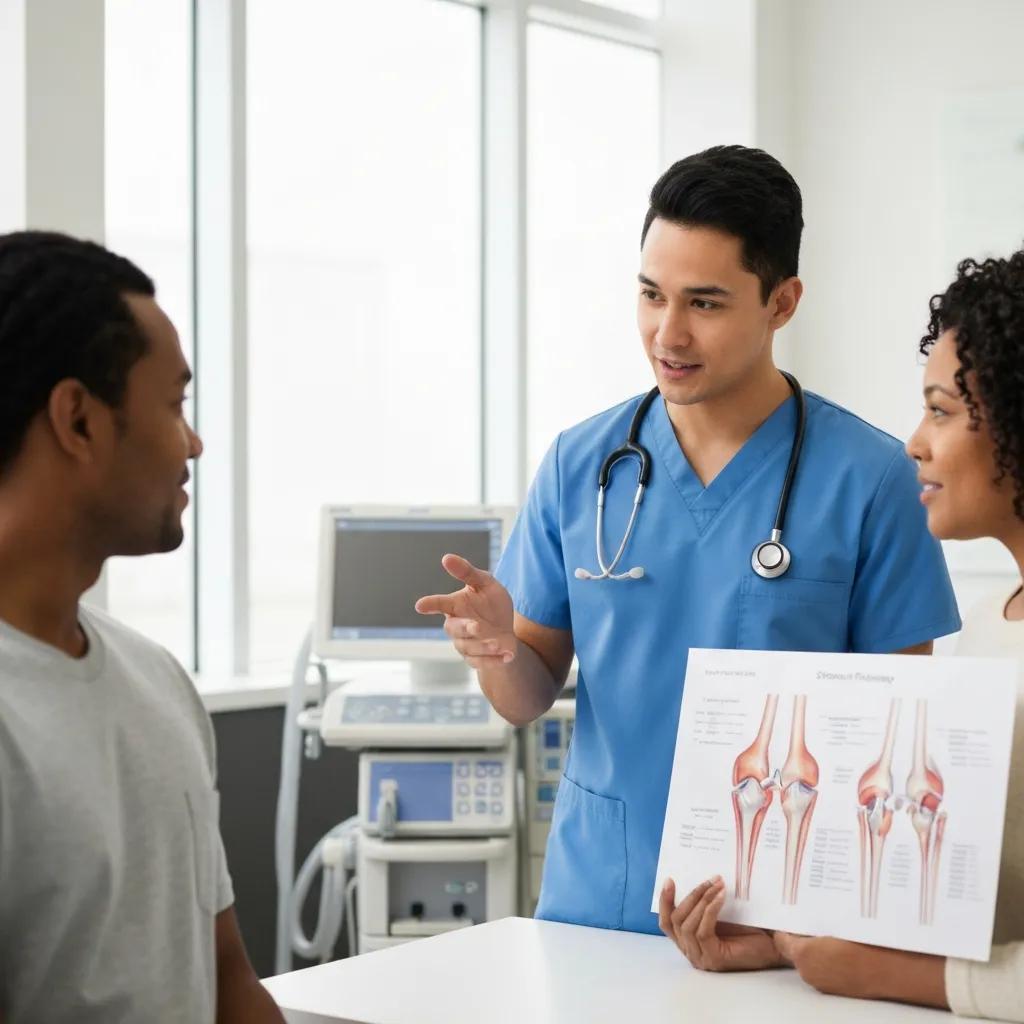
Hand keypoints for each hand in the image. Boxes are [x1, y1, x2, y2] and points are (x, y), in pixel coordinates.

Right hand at [414, 553, 516, 668]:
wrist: (507, 632)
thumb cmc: (492, 604)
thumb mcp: (486, 583)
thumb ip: (468, 572)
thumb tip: (446, 558)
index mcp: (456, 605)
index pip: (440, 603)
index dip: (430, 604)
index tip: (420, 605)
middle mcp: (457, 625)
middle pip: (454, 628)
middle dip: (466, 628)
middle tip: (477, 626)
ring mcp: (464, 644)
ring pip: (469, 647)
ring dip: (484, 646)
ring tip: (500, 643)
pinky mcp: (475, 659)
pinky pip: (481, 662)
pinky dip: (494, 660)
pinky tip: (508, 655)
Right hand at [659, 876, 782, 971]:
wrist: (773, 944)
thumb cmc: (749, 929)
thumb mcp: (719, 913)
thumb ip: (703, 904)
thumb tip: (693, 877)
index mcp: (689, 941)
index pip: (667, 923)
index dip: (665, 901)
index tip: (670, 880)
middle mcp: (691, 951)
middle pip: (676, 921)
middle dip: (691, 895)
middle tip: (708, 880)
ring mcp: (701, 957)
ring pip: (688, 925)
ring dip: (701, 900)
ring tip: (717, 885)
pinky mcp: (713, 958)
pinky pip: (702, 931)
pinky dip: (710, 910)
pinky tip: (721, 897)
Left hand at [773, 933, 948, 1007]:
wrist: (890, 971)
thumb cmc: (864, 945)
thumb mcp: (835, 925)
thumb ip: (813, 925)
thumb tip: (806, 920)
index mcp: (803, 954)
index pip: (781, 938)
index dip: (786, 926)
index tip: (791, 914)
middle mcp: (807, 971)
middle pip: (794, 949)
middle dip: (801, 937)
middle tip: (814, 921)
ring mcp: (821, 983)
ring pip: (809, 961)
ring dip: (816, 949)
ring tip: (832, 933)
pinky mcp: (834, 990)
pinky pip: (823, 971)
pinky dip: (828, 961)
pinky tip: (843, 949)